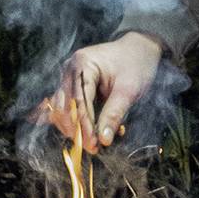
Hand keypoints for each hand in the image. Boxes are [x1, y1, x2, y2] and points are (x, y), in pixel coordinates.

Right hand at [39, 30, 164, 147]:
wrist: (138, 49)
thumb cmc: (135, 64)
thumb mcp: (129, 90)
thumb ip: (114, 114)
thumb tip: (103, 140)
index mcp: (82, 64)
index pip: (78, 101)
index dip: (84, 125)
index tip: (93, 145)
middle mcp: (69, 70)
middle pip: (63, 107)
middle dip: (76, 130)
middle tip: (93, 148)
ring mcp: (68, 78)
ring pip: (60, 110)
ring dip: (74, 128)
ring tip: (94, 141)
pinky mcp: (71, 87)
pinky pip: (66, 109)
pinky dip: (75, 122)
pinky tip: (87, 133)